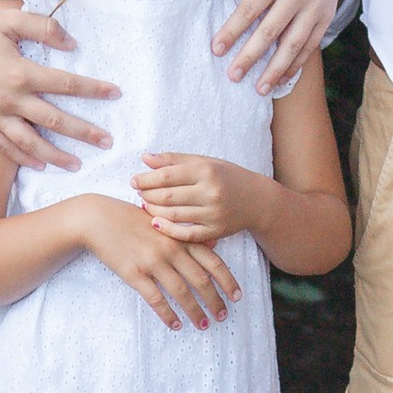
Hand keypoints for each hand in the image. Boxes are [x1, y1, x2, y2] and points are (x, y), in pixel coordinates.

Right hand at [0, 0, 117, 170]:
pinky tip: (39, 165)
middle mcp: (11, 99)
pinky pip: (5, 147)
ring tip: (77, 164)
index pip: (66, 84)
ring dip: (56, 155)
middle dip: (84, 132)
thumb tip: (71, 43)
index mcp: (21, 72)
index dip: (93, 89)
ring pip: (31, 142)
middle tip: (107, 141)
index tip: (115, 94)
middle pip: (55, 121)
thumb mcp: (8, 18)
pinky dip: (23, 158)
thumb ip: (43, 27)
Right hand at [79, 194, 238, 331]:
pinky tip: (175, 325)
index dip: (227, 280)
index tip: (237, 295)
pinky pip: (156, 299)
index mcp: (180, 236)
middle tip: (223, 316)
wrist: (98, 219)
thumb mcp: (164, 220)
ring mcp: (152, 262)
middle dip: (215, 300)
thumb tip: (215, 244)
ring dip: (194, 311)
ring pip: (181, 292)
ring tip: (203, 324)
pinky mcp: (134, 273)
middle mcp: (171, 249)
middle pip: (201, 280)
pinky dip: (167, 314)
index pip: (212, 261)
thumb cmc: (132, 218)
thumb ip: (188, 234)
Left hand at [134, 151, 253, 243]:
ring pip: (173, 215)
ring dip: (153, 211)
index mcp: (206, 170)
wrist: (258, 201)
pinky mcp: (215, 231)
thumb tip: (145, 158)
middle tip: (139, 193)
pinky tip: (156, 223)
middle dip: (147, 195)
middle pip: (167, 196)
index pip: (167, 175)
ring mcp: (213, 213)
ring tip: (146, 205)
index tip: (134, 180)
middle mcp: (210, 192)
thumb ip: (174, 159)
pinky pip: (185, 234)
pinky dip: (167, 230)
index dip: (146, 178)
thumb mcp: (205, 162)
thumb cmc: (227, 177)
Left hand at [212, 0, 349, 91]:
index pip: (250, 8)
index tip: (216, 49)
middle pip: (270, 31)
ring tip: (259, 89)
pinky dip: (295, 65)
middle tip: (233, 76)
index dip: (232, 30)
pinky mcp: (326, 18)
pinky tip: (281, 79)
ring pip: (293, 44)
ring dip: (275, 69)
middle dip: (250, 56)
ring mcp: (315, 8)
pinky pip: (310, 47)